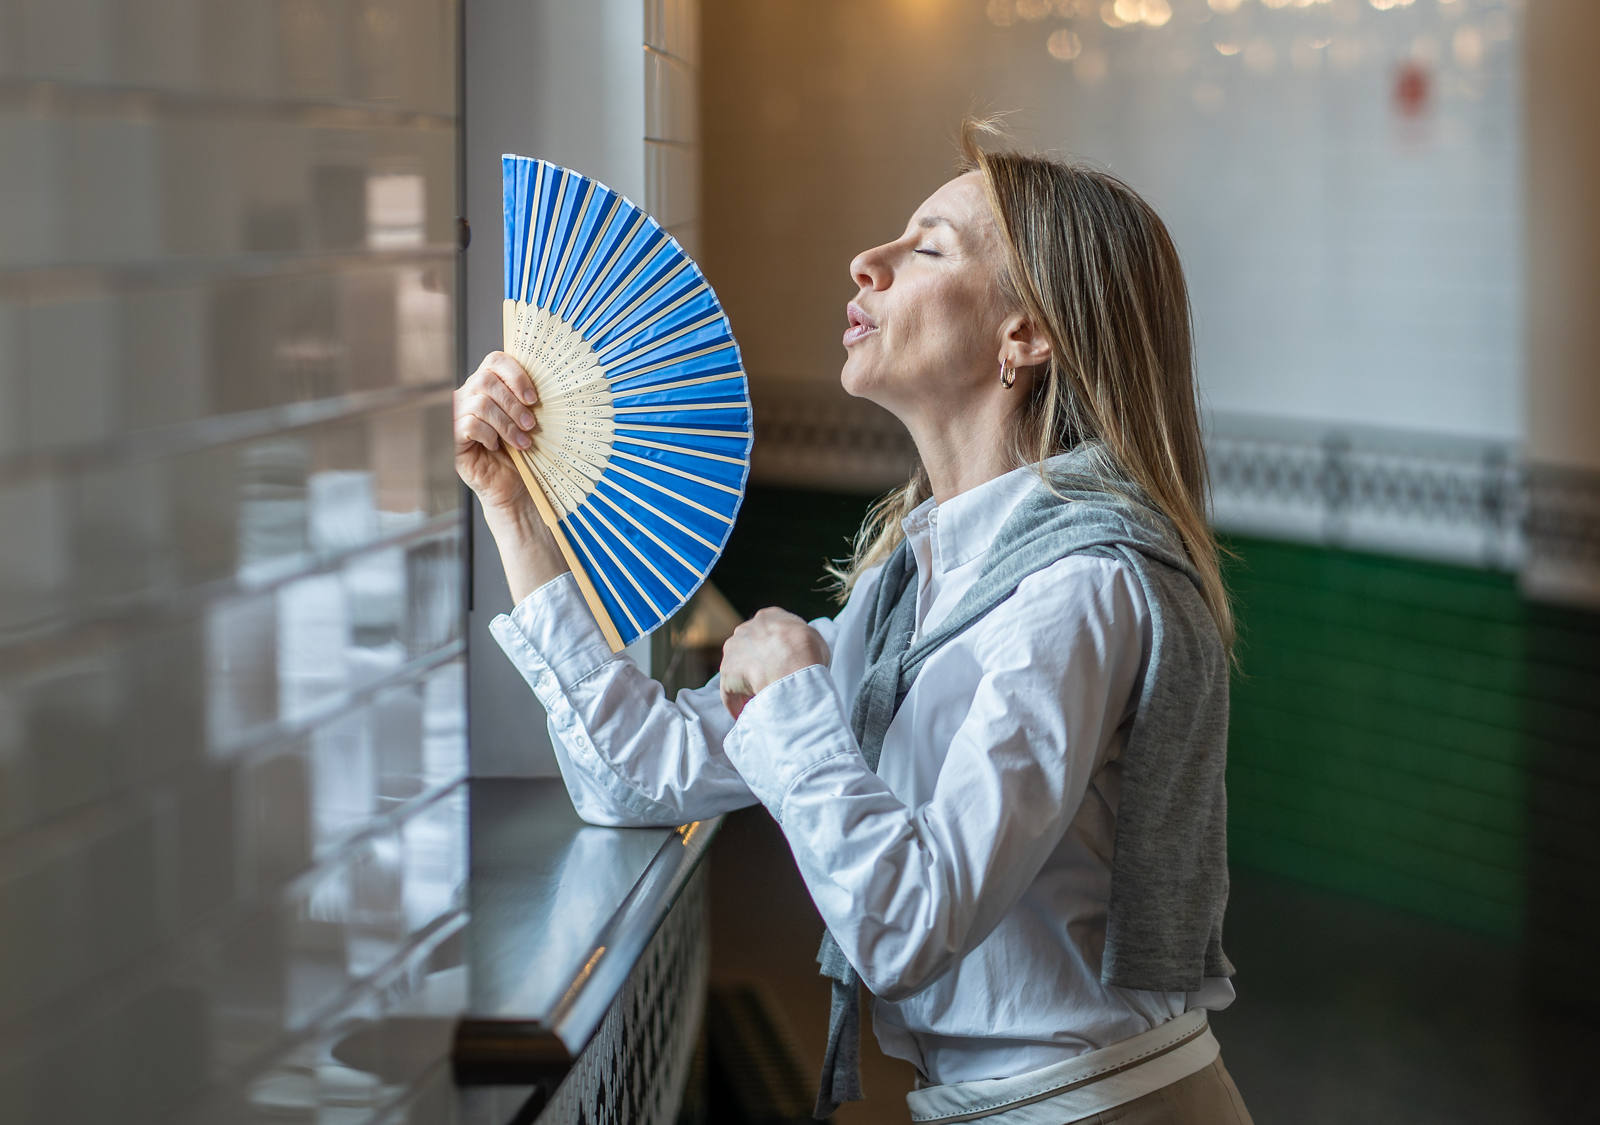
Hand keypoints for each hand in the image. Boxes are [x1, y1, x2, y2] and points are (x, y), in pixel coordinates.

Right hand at [454, 351, 543, 514]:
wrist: (514, 486)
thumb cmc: (522, 452)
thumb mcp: (529, 420)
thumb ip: (528, 399)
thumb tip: (547, 382)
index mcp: (488, 385)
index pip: (495, 360)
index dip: (515, 374)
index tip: (533, 398)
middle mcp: (469, 395)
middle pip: (486, 380)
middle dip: (513, 403)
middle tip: (530, 424)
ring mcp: (458, 415)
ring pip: (480, 404)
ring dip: (506, 425)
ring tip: (522, 442)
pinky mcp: (453, 437)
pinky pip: (469, 425)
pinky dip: (489, 435)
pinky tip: (497, 446)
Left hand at [719, 608, 830, 719]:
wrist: (791, 665)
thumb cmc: (807, 651)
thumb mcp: (813, 637)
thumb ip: (800, 642)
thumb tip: (799, 654)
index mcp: (768, 617)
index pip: (766, 633)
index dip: (773, 651)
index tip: (779, 666)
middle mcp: (746, 629)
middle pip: (749, 650)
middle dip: (756, 667)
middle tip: (769, 685)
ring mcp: (733, 650)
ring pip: (737, 670)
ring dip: (745, 686)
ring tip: (758, 703)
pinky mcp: (726, 672)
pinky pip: (729, 692)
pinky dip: (736, 704)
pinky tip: (745, 714)